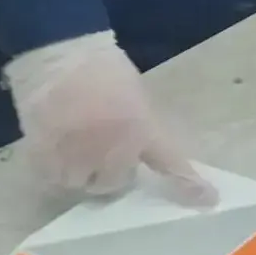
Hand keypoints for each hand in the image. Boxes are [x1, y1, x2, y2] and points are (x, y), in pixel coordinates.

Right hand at [5, 31, 216, 203]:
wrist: (61, 54)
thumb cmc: (102, 70)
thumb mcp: (136, 96)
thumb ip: (140, 128)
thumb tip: (137, 158)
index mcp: (141, 128)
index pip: (169, 162)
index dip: (188, 184)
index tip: (209, 200)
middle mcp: (113, 149)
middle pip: (114, 184)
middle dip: (110, 170)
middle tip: (100, 146)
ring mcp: (78, 156)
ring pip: (81, 185)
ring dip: (79, 170)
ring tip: (74, 143)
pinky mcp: (46, 159)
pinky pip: (54, 180)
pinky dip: (54, 168)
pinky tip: (55, 143)